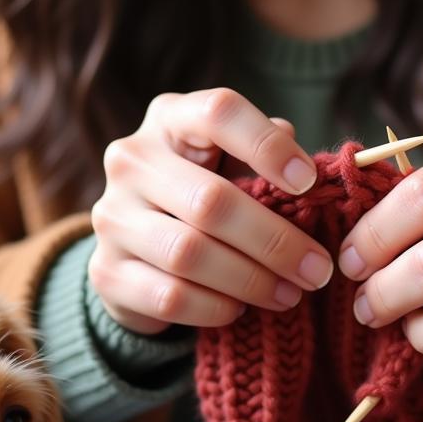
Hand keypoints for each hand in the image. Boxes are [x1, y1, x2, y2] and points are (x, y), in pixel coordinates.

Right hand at [89, 89, 334, 334]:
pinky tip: (240, 310)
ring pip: (189, 253)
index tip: (309, 183)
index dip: (267, 145)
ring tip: (289, 294)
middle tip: (316, 269)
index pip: (218, 112)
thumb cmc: (202, 196)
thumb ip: (268, 159)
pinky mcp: (106, 272)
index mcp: (170, 119)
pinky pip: (170, 296)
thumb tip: (314, 174)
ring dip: (250, 281)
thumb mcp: (231, 165)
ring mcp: (112, 217)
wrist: (137, 252)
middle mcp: (131, 160)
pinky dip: (215, 308)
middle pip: (210, 201)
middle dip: (275, 241)